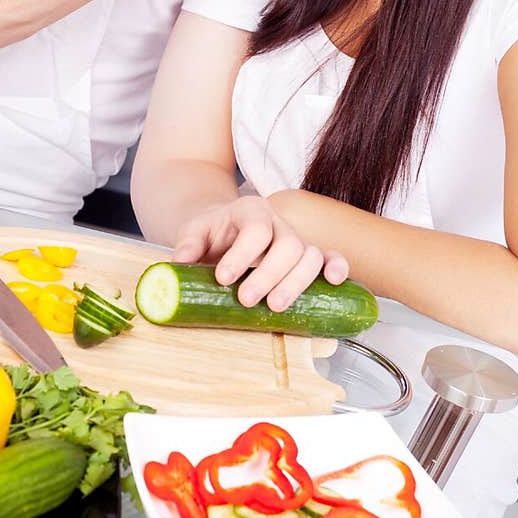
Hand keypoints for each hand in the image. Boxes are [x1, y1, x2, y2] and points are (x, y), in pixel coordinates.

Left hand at [173, 194, 348, 311]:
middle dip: (269, 275)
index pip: (255, 228)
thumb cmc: (212, 232)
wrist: (224, 228)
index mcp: (250, 211)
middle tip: (247, 299)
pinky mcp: (306, 257)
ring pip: (309, 255)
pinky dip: (336, 267)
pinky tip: (334, 282)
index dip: (242, 254)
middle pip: (287, 244)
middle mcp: (278, 222)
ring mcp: (295, 239)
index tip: (223, 277)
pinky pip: (329, 257)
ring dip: (296, 283)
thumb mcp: (194, 231)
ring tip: (275, 306)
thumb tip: (181, 261)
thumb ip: (188, 243)